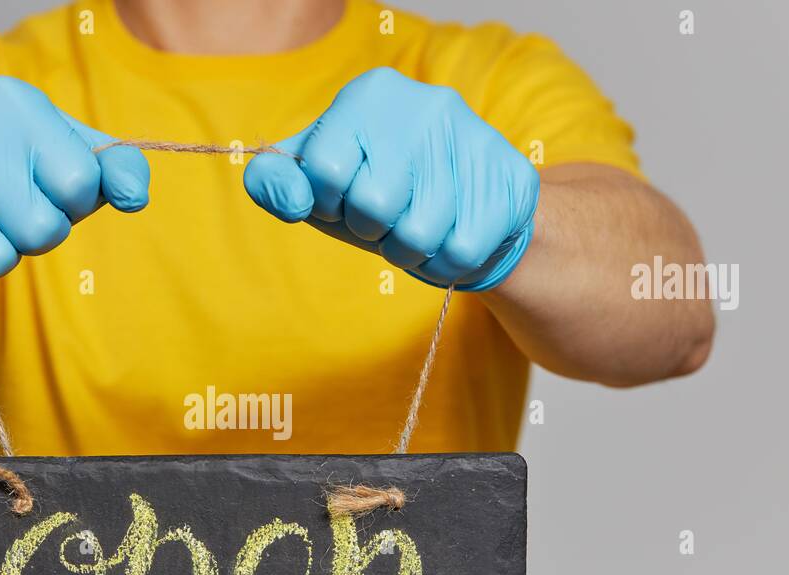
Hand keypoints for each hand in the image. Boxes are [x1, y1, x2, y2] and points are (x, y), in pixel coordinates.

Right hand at [0, 76, 148, 295]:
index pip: (79, 184)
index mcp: (15, 103)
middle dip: (34, 236)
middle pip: (40, 229)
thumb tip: (134, 195)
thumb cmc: (9, 176)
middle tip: (9, 213)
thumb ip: (114, 170)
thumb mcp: (66, 158)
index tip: (48, 190)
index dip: (71, 203)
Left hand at [244, 67, 538, 290]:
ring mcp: (474, 138)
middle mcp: (424, 104)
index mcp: (368, 95)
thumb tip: (290, 197)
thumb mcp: (320, 185)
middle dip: (372, 231)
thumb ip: (277, 184)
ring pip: (418, 236)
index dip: (329, 203)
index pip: (324, 170)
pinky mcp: (510, 179)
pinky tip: (450, 239)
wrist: (467, 204)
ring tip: (418, 231)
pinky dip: (445, 265)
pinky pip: (460, 252)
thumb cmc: (380, 193)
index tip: (344, 199)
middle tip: (386, 221)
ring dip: (409, 253)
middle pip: (373, 206)